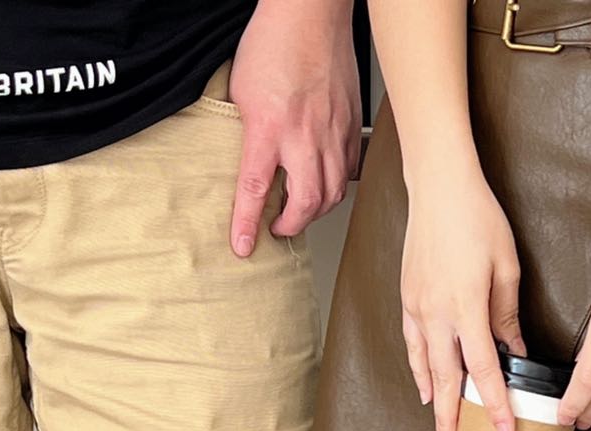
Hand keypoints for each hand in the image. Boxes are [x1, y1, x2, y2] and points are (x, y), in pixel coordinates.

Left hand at [228, 0, 361, 257]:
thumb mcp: (240, 93)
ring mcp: (332, 132)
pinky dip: (335, 186)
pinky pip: (348, 171)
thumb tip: (240, 162)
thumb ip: (243, 133)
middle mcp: (305, 135)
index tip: (242, 247)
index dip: (248, 224)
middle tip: (276, 228)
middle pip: (305, 203)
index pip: (256, 188)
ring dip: (314, 211)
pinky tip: (323, 183)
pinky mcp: (350, 126)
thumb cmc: (275, 43)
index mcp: (270, 126)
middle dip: (290, 226)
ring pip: (332, 193)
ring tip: (299, 209)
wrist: (311, 13)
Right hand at [402, 168, 522, 430]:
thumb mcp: (506, 267)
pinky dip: (419, 371)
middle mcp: (437, 314)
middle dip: (452, 419)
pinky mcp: (408, 300)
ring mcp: (418, 309)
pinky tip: (426, 388)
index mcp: (466, 307)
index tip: (504, 429)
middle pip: (446, 381)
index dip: (494, 403)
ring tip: (441, 430)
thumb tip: (514, 349)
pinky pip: (413, 347)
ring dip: (434, 403)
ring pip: (425, 368)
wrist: (438, 187)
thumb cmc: (476, 217)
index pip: (482, 369)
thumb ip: (507, 315)